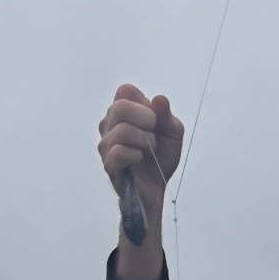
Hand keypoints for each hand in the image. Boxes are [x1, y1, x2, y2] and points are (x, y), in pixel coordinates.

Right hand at [98, 85, 184, 212]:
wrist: (156, 188)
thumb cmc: (160, 158)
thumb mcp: (173, 134)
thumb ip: (166, 115)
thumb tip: (159, 99)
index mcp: (122, 113)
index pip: (125, 90)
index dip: (143, 102)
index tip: (154, 119)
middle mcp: (109, 125)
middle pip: (120, 107)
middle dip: (146, 120)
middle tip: (154, 134)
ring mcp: (105, 145)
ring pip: (121, 130)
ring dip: (144, 141)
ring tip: (149, 150)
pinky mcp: (108, 164)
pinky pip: (118, 152)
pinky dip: (136, 155)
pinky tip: (139, 160)